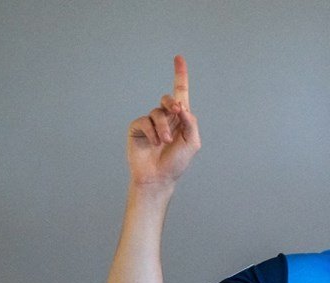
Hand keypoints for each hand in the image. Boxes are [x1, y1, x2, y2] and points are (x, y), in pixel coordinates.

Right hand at [126, 55, 201, 186]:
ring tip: (165, 142)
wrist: (159, 178)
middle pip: (168, 98)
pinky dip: (152, 132)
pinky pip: (145, 121)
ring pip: (158, 113)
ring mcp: (150, 122)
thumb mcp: (192, 143)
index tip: (179, 58)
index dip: (180, 75)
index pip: (181, 93)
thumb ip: (190, 122)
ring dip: (164, 127)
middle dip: (172, 103)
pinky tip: (155, 142)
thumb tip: (182, 106)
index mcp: (180, 119)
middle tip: (177, 111)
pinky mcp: (137, 128)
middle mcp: (165, 117)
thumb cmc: (176, 163)